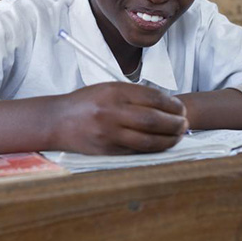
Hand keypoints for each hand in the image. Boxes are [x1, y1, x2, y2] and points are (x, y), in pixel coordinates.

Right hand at [53, 82, 188, 154]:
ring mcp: (109, 133)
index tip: (181, 108)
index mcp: (114, 92)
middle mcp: (112, 112)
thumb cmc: (85, 103)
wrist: (56, 121)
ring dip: (169, 139)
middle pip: (153, 120)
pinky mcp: (107, 151)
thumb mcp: (108, 89)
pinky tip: (162, 145)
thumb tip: (166, 104)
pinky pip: (136, 151)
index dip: (172, 104)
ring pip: (148, 140)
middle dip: (175, 123)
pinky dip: (153, 149)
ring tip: (178, 136)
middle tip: (185, 123)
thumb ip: (134, 95)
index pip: (152, 98)